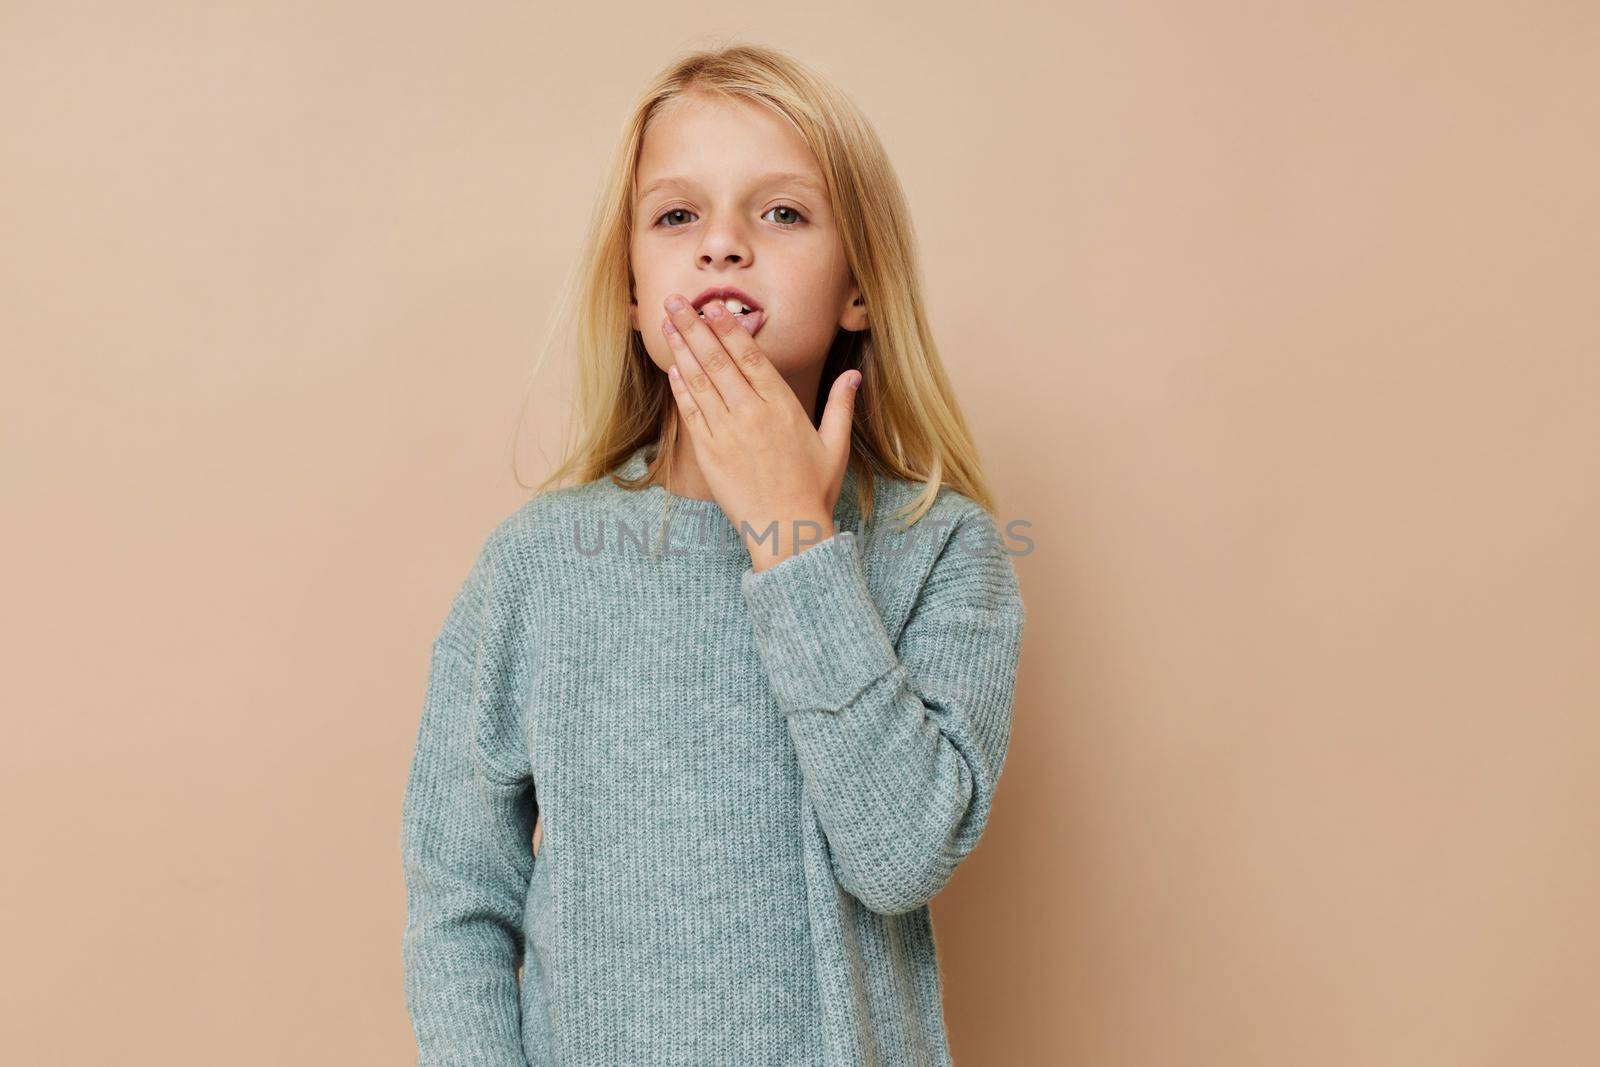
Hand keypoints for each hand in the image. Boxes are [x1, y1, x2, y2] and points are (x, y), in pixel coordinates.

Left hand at [659, 293, 862, 571]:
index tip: (714, 305)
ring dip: (681, 349)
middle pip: (718, 361)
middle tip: (676, 300)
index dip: (730, 328)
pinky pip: (690, 413)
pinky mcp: (709, 454)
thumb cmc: (813, 490)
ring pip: (699, 382)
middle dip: (695, 326)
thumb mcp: (835, 446)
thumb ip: (841, 405)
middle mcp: (751, 415)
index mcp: (782, 407)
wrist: (786, 531)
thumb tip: (854, 374)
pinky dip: (680, 389)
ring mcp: (726, 434)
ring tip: (667, 323)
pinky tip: (672, 368)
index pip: (751, 357)